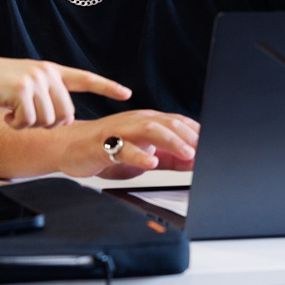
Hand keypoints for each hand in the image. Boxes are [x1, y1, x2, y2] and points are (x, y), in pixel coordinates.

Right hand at [0, 44, 131, 128]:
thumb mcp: (25, 82)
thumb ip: (46, 93)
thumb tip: (63, 118)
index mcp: (51, 70)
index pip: (84, 78)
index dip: (106, 86)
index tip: (126, 93)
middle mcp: (47, 73)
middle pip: (65, 115)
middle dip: (47, 124)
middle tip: (26, 118)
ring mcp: (34, 80)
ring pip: (47, 121)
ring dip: (29, 125)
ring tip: (13, 113)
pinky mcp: (20, 90)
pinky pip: (28, 122)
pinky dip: (16, 125)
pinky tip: (5, 115)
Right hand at [56, 110, 199, 178]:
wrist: (69, 147)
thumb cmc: (107, 148)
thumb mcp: (144, 154)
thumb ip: (169, 157)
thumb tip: (196, 162)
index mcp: (146, 122)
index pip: (178, 122)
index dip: (198, 133)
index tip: (215, 146)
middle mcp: (135, 122)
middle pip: (167, 123)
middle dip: (189, 137)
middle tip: (206, 151)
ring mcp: (119, 132)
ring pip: (149, 130)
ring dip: (170, 141)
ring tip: (186, 153)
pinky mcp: (104, 145)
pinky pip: (122, 149)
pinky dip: (139, 155)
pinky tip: (151, 162)